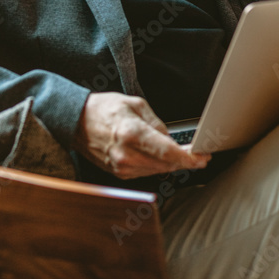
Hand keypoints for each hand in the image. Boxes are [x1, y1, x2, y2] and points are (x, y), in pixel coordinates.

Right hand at [73, 92, 210, 179]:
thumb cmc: (103, 109)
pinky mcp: (119, 173)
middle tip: (200, 156)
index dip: (189, 158)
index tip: (202, 157)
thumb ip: (157, 124)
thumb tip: (172, 141)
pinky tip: (163, 158)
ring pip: (158, 171)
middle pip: (166, 165)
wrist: (75, 122)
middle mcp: (126, 154)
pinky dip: (158, 166)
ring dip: (173, 165)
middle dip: (185, 161)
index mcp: (132, 133)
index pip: (168, 153)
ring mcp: (122, 167)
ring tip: (184, 155)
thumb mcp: (135, 105)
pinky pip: (146, 172)